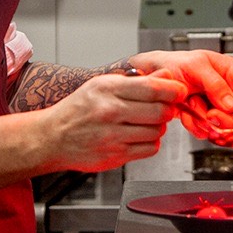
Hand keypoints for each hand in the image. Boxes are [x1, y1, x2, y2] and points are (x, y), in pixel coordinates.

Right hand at [39, 71, 184, 171]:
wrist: (52, 137)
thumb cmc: (78, 109)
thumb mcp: (102, 85)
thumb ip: (137, 80)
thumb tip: (166, 75)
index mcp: (107, 89)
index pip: (152, 88)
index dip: (172, 90)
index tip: (179, 90)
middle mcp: (110, 112)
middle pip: (160, 111)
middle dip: (167, 109)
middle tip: (164, 107)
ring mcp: (113, 136)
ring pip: (157, 131)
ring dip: (159, 126)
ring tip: (146, 121)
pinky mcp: (115, 156)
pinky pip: (149, 149)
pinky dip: (151, 142)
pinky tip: (139, 135)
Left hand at [128, 50, 232, 138]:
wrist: (150, 77)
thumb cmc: (172, 64)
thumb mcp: (195, 66)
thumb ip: (216, 85)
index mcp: (232, 73)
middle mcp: (228, 90)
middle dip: (225, 120)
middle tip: (209, 114)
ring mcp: (217, 106)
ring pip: (226, 129)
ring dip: (206, 121)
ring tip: (192, 106)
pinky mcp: (204, 119)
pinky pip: (209, 133)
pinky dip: (196, 127)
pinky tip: (186, 114)